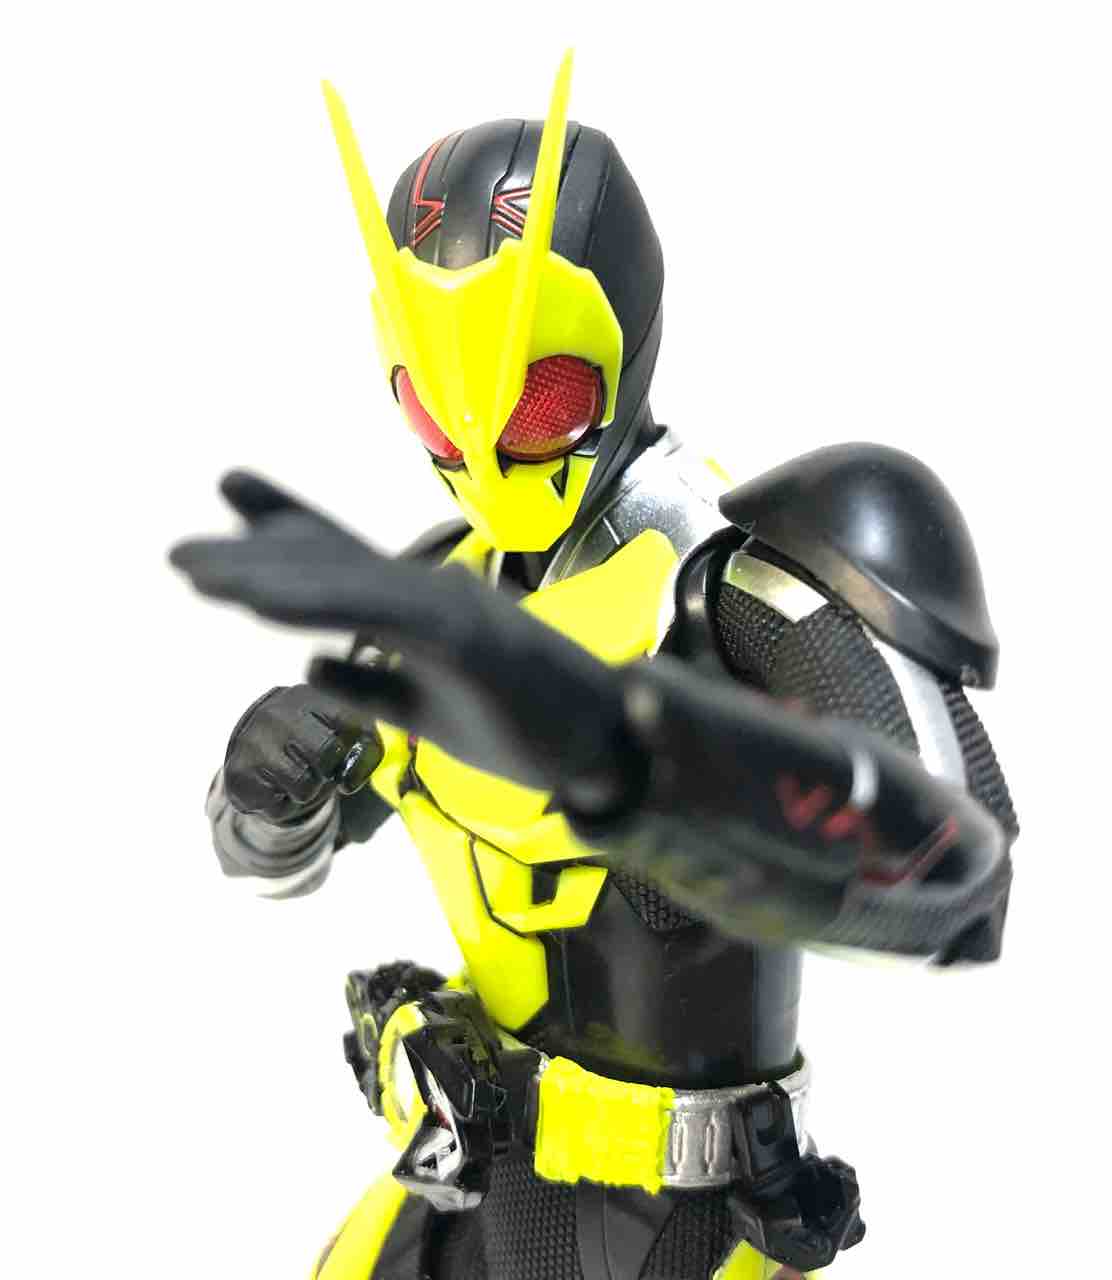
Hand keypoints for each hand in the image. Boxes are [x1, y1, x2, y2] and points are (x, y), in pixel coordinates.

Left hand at [171, 471, 632, 800]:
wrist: (606, 744)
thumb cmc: (524, 726)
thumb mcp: (425, 715)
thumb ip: (369, 689)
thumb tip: (310, 667)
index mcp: (421, 612)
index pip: (342, 563)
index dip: (284, 530)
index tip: (230, 495)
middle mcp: (431, 596)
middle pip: (332, 563)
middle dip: (254, 554)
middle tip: (182, 554)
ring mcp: (450, 612)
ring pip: (345, 584)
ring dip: (268, 577)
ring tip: (197, 571)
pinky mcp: (467, 639)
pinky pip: (381, 617)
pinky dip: (323, 605)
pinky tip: (265, 605)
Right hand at [224, 683, 379, 821]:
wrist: (254, 753)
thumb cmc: (308, 743)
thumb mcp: (341, 734)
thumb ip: (365, 747)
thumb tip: (350, 779)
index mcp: (310, 696)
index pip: (351, 719)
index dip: (361, 749)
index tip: (349, 759)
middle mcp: (279, 712)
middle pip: (326, 752)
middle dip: (328, 769)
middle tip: (317, 767)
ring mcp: (255, 739)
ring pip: (304, 783)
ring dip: (307, 790)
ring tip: (295, 776)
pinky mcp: (240, 769)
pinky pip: (278, 802)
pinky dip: (284, 803)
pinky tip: (275, 785)